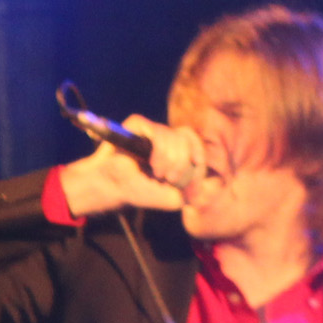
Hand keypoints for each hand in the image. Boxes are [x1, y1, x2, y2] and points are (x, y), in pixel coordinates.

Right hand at [57, 116, 205, 219]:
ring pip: (174, 136)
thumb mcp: (173, 198)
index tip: (190, 175)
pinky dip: (160, 151)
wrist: (112, 186)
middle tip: (170, 179)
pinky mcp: (137, 124)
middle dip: (183, 163)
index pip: (195, 144)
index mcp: (173, 149)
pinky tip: (153, 164)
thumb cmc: (139, 191)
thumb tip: (210, 186)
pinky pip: (158, 131)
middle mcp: (163, 136)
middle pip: (187, 138)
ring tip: (158, 174)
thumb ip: (193, 190)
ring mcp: (150, 129)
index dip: (198, 158)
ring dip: (170, 161)